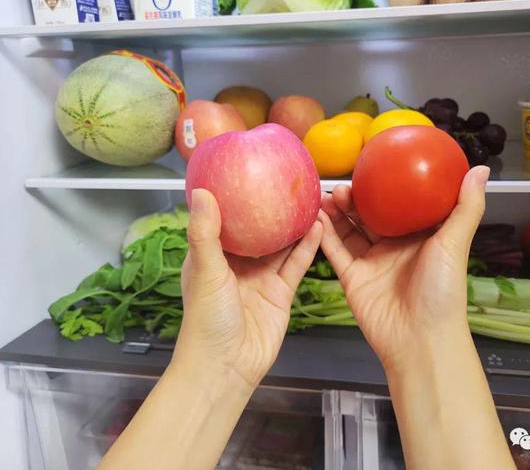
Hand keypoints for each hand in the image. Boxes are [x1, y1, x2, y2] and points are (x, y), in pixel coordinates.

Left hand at [174, 189, 321, 389]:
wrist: (227, 367)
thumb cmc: (207, 320)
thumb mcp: (205, 271)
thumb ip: (205, 233)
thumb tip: (200, 191)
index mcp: (212, 256)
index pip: (225, 220)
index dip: (237, 198)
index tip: (251, 173)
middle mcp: (237, 265)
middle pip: (259, 230)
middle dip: (272, 208)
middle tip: (289, 182)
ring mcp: (261, 279)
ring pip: (281, 246)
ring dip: (294, 224)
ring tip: (310, 198)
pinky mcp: (281, 293)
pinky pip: (296, 265)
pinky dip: (307, 247)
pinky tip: (318, 227)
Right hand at [319, 166, 488, 371]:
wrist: (419, 339)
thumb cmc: (442, 291)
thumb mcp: (455, 243)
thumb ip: (466, 206)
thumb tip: (480, 168)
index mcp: (419, 237)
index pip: (400, 204)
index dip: (387, 186)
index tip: (375, 165)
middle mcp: (394, 247)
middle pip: (370, 215)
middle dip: (356, 197)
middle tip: (344, 182)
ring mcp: (372, 262)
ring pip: (350, 229)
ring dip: (338, 211)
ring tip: (329, 193)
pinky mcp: (353, 277)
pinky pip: (335, 250)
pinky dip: (325, 233)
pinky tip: (316, 215)